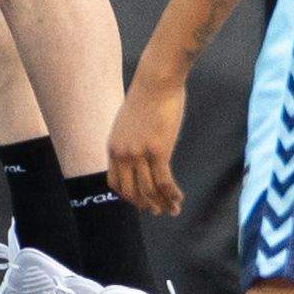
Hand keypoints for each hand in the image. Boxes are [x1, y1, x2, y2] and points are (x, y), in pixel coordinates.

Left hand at [108, 49, 187, 213]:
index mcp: (113, 147)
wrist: (156, 81)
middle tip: (157, 211)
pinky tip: (179, 200)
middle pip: (131, 191)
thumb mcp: (129, 121)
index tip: (140, 201)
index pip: (115, 183)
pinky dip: (172, 195)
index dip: (128, 196)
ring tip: (173, 210)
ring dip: (162, 204)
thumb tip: (138, 150)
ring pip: (150, 190)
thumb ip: (129, 139)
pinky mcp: (159, 151)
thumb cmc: (147, 97)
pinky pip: (164, 182)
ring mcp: (140, 154)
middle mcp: (123, 154)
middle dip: (145, 205)